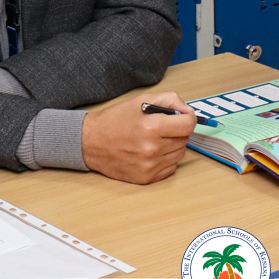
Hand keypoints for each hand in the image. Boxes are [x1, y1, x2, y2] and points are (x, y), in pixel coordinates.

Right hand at [81, 92, 195, 184]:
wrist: (90, 142)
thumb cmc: (114, 120)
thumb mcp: (141, 100)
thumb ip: (169, 100)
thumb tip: (188, 111)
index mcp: (151, 127)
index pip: (188, 125)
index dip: (188, 118)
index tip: (183, 118)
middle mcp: (152, 149)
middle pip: (184, 139)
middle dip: (178, 131)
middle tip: (163, 127)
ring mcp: (149, 166)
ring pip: (179, 154)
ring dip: (172, 145)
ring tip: (155, 139)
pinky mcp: (146, 178)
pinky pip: (170, 168)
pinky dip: (166, 160)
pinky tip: (152, 152)